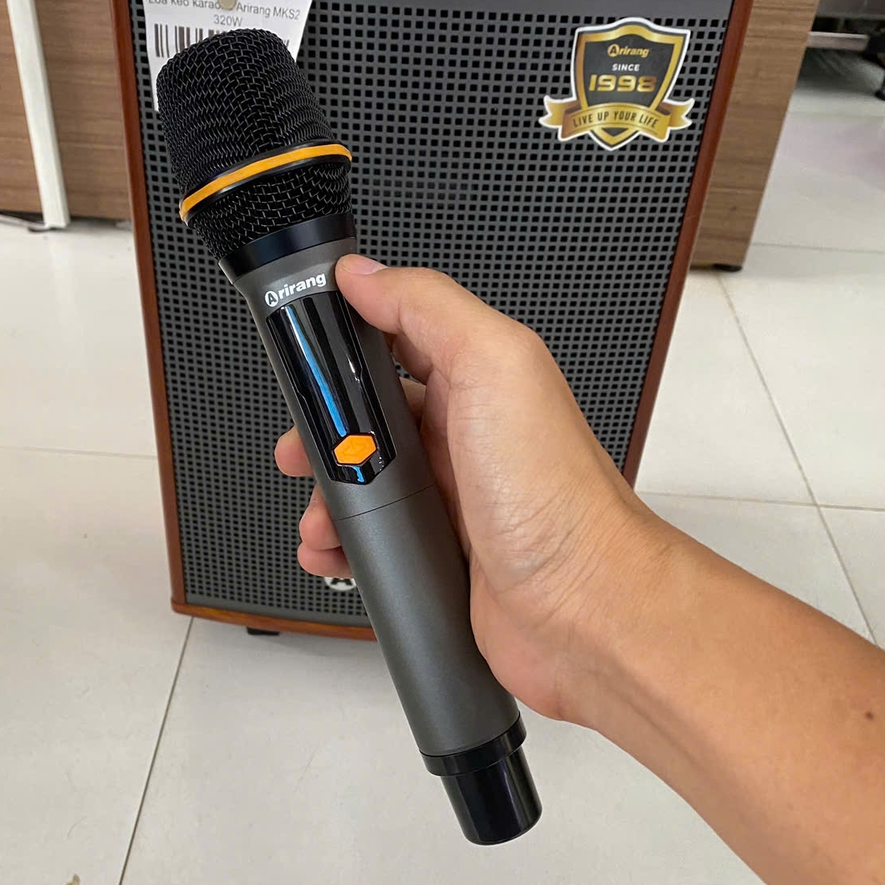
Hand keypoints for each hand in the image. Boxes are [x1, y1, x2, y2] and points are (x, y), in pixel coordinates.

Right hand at [274, 255, 678, 722]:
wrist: (585, 610)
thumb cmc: (555, 495)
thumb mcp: (495, 368)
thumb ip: (429, 308)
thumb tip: (366, 274)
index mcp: (477, 378)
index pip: (398, 337)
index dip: (347, 338)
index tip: (304, 349)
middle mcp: (464, 434)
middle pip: (371, 416)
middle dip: (324, 433)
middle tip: (299, 449)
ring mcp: (452, 496)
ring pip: (366, 482)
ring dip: (327, 498)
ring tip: (316, 516)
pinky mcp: (443, 551)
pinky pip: (376, 539)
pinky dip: (343, 546)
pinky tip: (332, 552)